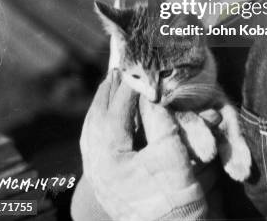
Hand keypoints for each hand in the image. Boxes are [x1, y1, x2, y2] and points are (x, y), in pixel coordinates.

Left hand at [78, 70, 218, 220]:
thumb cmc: (175, 198)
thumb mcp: (173, 153)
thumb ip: (159, 118)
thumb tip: (150, 90)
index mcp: (109, 158)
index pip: (115, 110)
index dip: (129, 87)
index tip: (140, 68)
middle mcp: (95, 166)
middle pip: (96, 118)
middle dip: (108, 92)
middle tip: (119, 69)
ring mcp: (97, 176)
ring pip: (91, 130)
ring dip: (102, 106)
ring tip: (112, 85)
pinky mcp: (104, 182)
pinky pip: (93, 144)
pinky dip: (100, 123)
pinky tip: (108, 115)